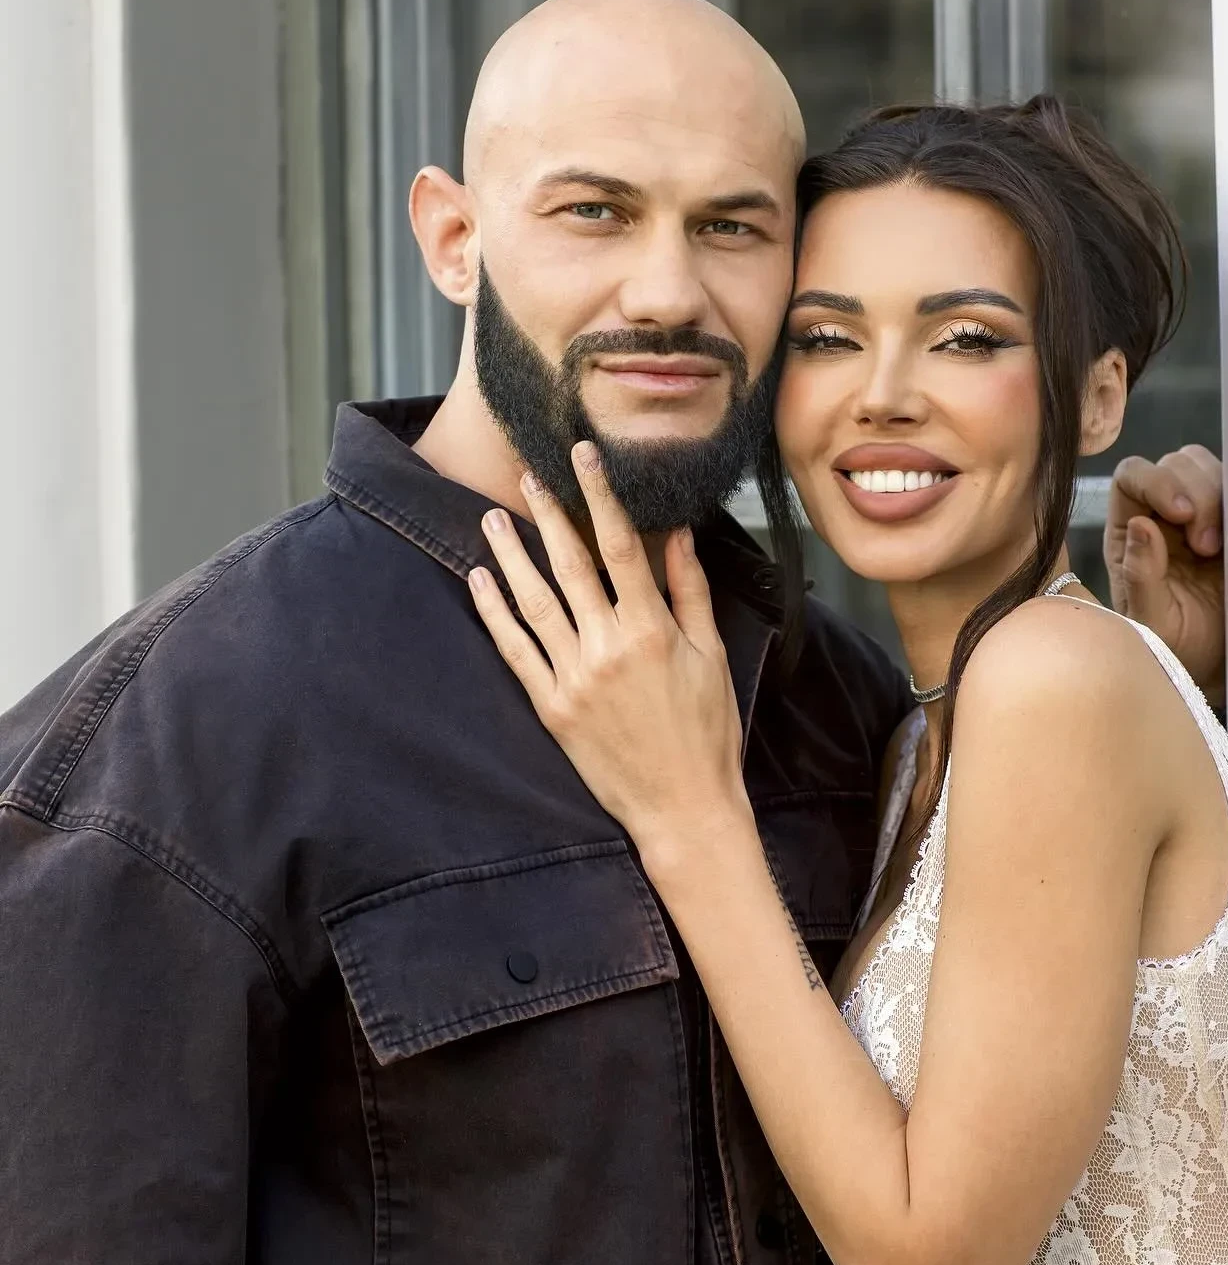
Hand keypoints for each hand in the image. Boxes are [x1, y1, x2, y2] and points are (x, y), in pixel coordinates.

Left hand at [469, 443, 748, 864]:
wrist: (683, 808)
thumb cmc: (708, 734)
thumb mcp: (710, 656)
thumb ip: (689, 591)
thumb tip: (678, 533)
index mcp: (651, 631)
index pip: (619, 545)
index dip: (598, 494)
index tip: (582, 456)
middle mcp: (606, 649)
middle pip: (569, 565)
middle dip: (546, 514)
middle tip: (526, 474)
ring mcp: (574, 679)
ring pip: (533, 603)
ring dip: (510, 555)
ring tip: (490, 518)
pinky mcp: (552, 709)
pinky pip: (515, 652)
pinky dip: (495, 614)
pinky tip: (481, 581)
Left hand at [1104, 444, 1224, 706]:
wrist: (1220, 666)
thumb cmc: (1177, 649)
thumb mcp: (1152, 623)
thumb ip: (1141, 577)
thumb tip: (1140, 524)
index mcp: (1129, 535)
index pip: (1131, 477)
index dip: (1155, 482)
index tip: (1181, 515)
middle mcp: (1160, 516)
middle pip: (1174, 464)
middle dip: (1195, 493)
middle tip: (1208, 546)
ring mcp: (1201, 515)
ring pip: (1208, 468)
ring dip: (1220, 494)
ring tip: (1222, 547)